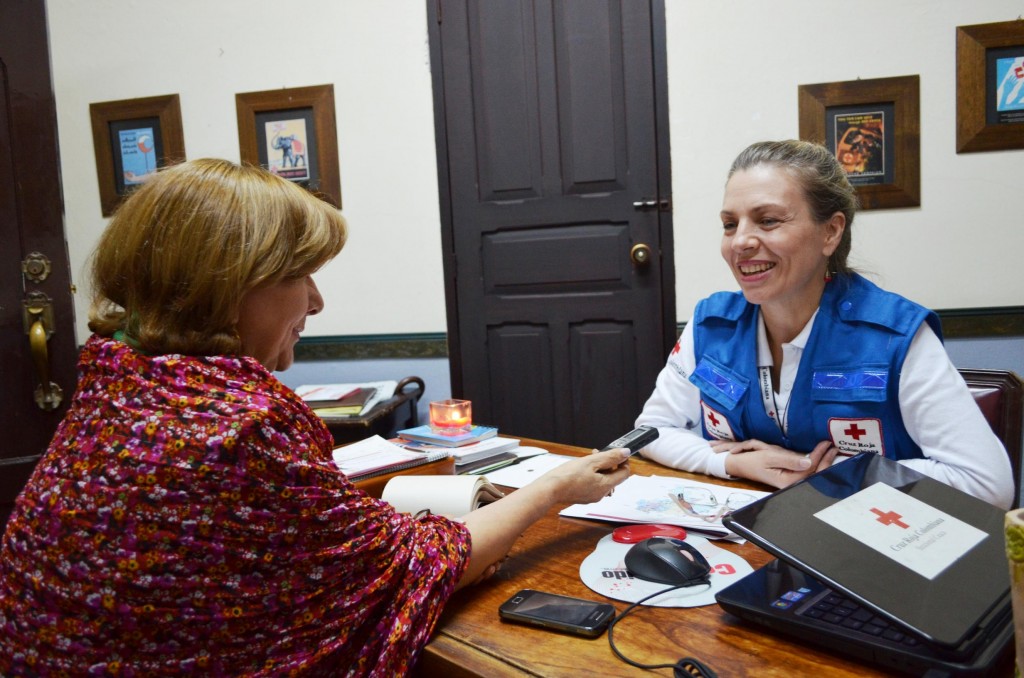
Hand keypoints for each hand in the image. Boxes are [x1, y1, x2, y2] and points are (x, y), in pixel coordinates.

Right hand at [535, 448, 630, 504]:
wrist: (549, 489)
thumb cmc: (567, 476)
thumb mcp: (591, 461)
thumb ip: (610, 457)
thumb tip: (625, 453)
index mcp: (606, 485)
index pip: (625, 473)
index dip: (623, 461)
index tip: (617, 453)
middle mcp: (601, 494)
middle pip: (613, 477)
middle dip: (608, 463)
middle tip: (598, 453)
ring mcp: (592, 497)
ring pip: (603, 480)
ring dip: (599, 468)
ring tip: (587, 461)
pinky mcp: (583, 497)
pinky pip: (593, 484)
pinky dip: (591, 475)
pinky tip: (581, 470)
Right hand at [722, 440, 839, 488]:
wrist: (738, 465)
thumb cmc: (751, 460)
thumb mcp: (768, 456)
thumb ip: (789, 459)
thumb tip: (808, 461)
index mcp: (787, 481)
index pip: (808, 467)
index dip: (819, 455)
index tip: (826, 444)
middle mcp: (791, 484)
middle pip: (814, 474)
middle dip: (825, 461)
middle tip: (833, 447)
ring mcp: (790, 482)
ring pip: (812, 474)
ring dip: (823, 464)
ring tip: (831, 452)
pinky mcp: (789, 478)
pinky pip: (806, 473)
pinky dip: (816, 466)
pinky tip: (822, 459)